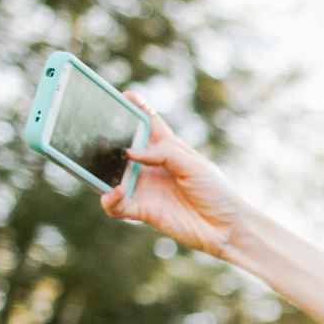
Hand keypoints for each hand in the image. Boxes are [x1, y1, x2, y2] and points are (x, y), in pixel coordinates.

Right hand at [100, 93, 251, 259]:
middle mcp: (152, 167)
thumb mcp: (194, 165)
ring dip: (101, 170)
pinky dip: (109, 199)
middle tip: (95, 131)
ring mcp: (146, 188)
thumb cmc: (217, 192)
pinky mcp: (142, 211)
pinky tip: (117, 191)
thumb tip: (130, 152)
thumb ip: (163, 153)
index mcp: (168, 149)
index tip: (125, 95)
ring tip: (99, 163)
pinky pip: (115, 205)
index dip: (137, 107)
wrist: (228, 228)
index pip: (149, 123)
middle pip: (122, 148)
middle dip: (106, 140)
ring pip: (111, 176)